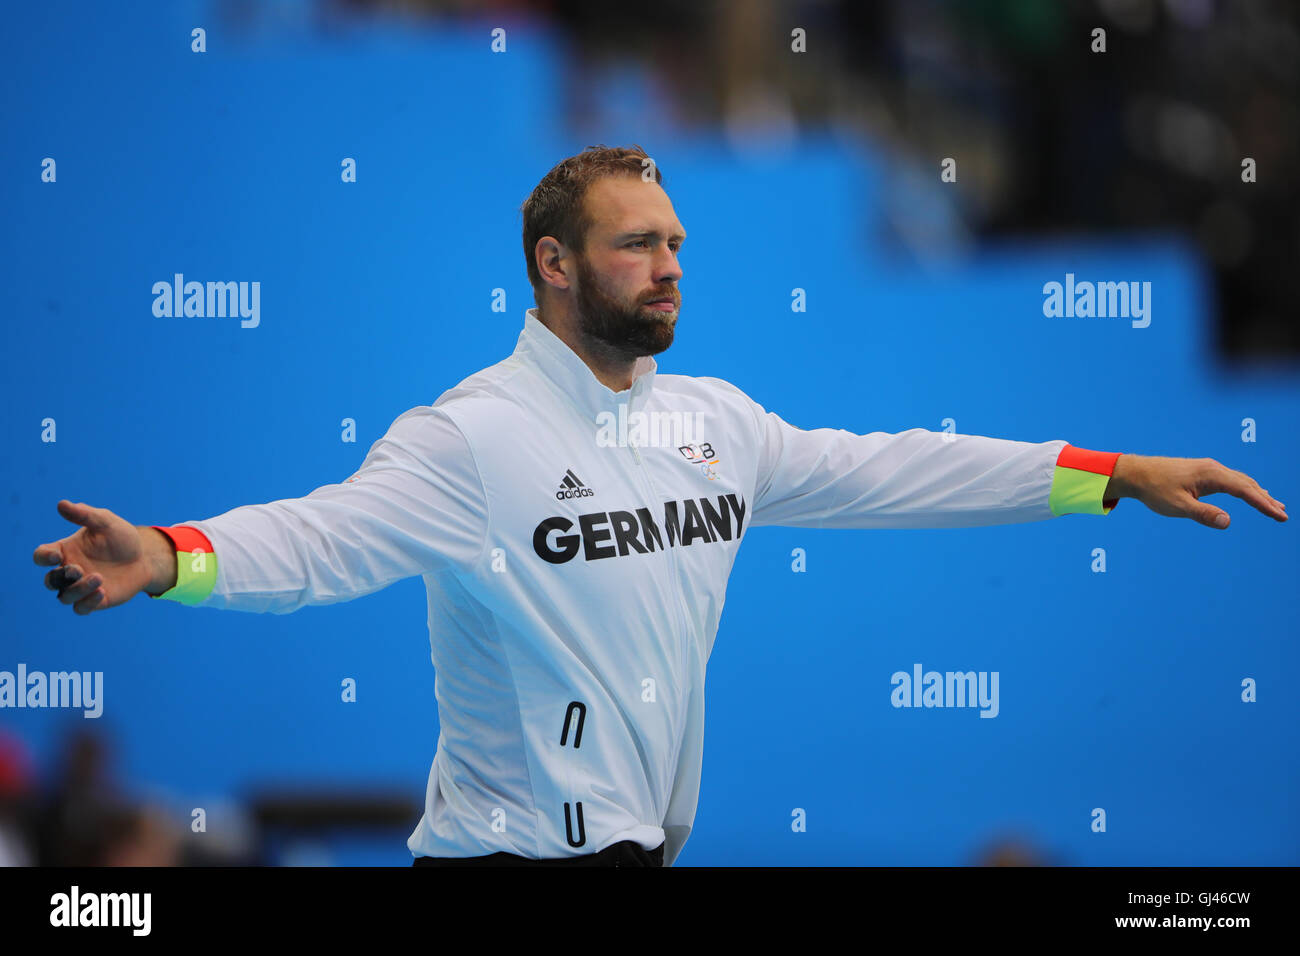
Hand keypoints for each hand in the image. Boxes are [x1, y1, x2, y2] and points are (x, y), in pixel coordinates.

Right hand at [32, 501, 155, 613]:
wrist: (144, 557)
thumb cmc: (121, 537)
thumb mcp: (105, 522)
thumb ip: (85, 515)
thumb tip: (62, 504)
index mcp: (65, 551)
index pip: (42, 556)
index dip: (43, 557)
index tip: (55, 555)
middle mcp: (69, 571)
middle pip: (51, 580)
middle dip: (61, 576)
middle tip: (78, 569)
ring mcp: (81, 587)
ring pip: (64, 596)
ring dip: (77, 590)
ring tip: (99, 577)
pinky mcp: (96, 600)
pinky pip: (81, 608)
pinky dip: (87, 603)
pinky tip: (102, 592)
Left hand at [1108, 455, 1287, 528]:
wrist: (1136, 473)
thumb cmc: (1155, 490)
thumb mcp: (1177, 506)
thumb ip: (1203, 514)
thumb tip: (1227, 521)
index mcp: (1211, 475)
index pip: (1245, 490)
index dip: (1264, 504)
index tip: (1280, 516)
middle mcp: (1213, 468)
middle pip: (1247, 484)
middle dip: (1265, 499)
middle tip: (1283, 515)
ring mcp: (1208, 468)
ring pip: (1240, 481)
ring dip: (1257, 493)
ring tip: (1274, 506)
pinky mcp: (1202, 472)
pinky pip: (1230, 480)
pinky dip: (1244, 488)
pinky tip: (1249, 493)